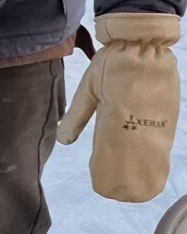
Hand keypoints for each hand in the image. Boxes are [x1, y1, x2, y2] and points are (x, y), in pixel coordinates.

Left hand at [56, 12, 179, 201]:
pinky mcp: (170, 118)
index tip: (101, 183)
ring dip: (144, 176)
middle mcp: (137, 124)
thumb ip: (77, 115)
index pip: (111, 158)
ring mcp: (157, 123)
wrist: (142, 41)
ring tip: (135, 187)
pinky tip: (151, 171)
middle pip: (134, 166)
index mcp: (114, 117)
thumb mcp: (89, 87)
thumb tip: (63, 141)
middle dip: (127, 183)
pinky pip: (163, 147)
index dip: (107, 174)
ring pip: (152, 160)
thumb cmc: (112, 63)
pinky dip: (157, 162)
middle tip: (118, 192)